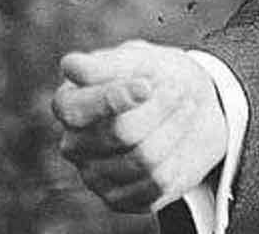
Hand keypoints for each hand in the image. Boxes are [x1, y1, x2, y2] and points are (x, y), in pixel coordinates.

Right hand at [54, 40, 228, 211]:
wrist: (188, 104)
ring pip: (144, 159)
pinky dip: (180, 156)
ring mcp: (94, 175)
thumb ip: (106, 66)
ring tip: (187, 106)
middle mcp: (74, 144)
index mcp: (69, 104)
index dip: (114, 98)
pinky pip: (157, 183)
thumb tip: (70, 66)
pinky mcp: (121, 199)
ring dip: (176, 128)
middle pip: (121, 133)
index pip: (76, 110)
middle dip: (161, 107)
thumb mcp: (138, 58)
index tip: (147, 86)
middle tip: (180, 88)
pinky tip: (183, 138)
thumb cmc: (155, 76)